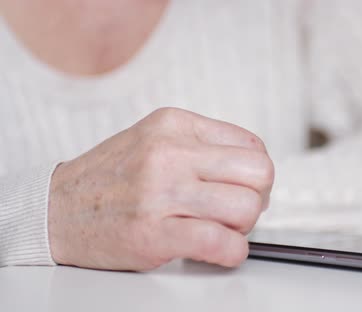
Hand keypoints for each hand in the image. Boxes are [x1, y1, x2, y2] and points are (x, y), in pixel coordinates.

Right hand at [48, 107, 273, 270]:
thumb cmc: (110, 178)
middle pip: (259, 173)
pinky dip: (232, 252)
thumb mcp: (155, 139)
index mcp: (175, 125)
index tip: (243, 188)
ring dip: (243, 227)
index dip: (257, 174)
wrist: (56, 209)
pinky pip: (221, 243)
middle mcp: (169, 153)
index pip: (252, 146)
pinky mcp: (153, 233)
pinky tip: (220, 250)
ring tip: (220, 228)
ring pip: (246, 207)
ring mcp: (161, 192)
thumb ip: (202, 146)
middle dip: (258, 198)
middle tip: (238, 211)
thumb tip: (253, 170)